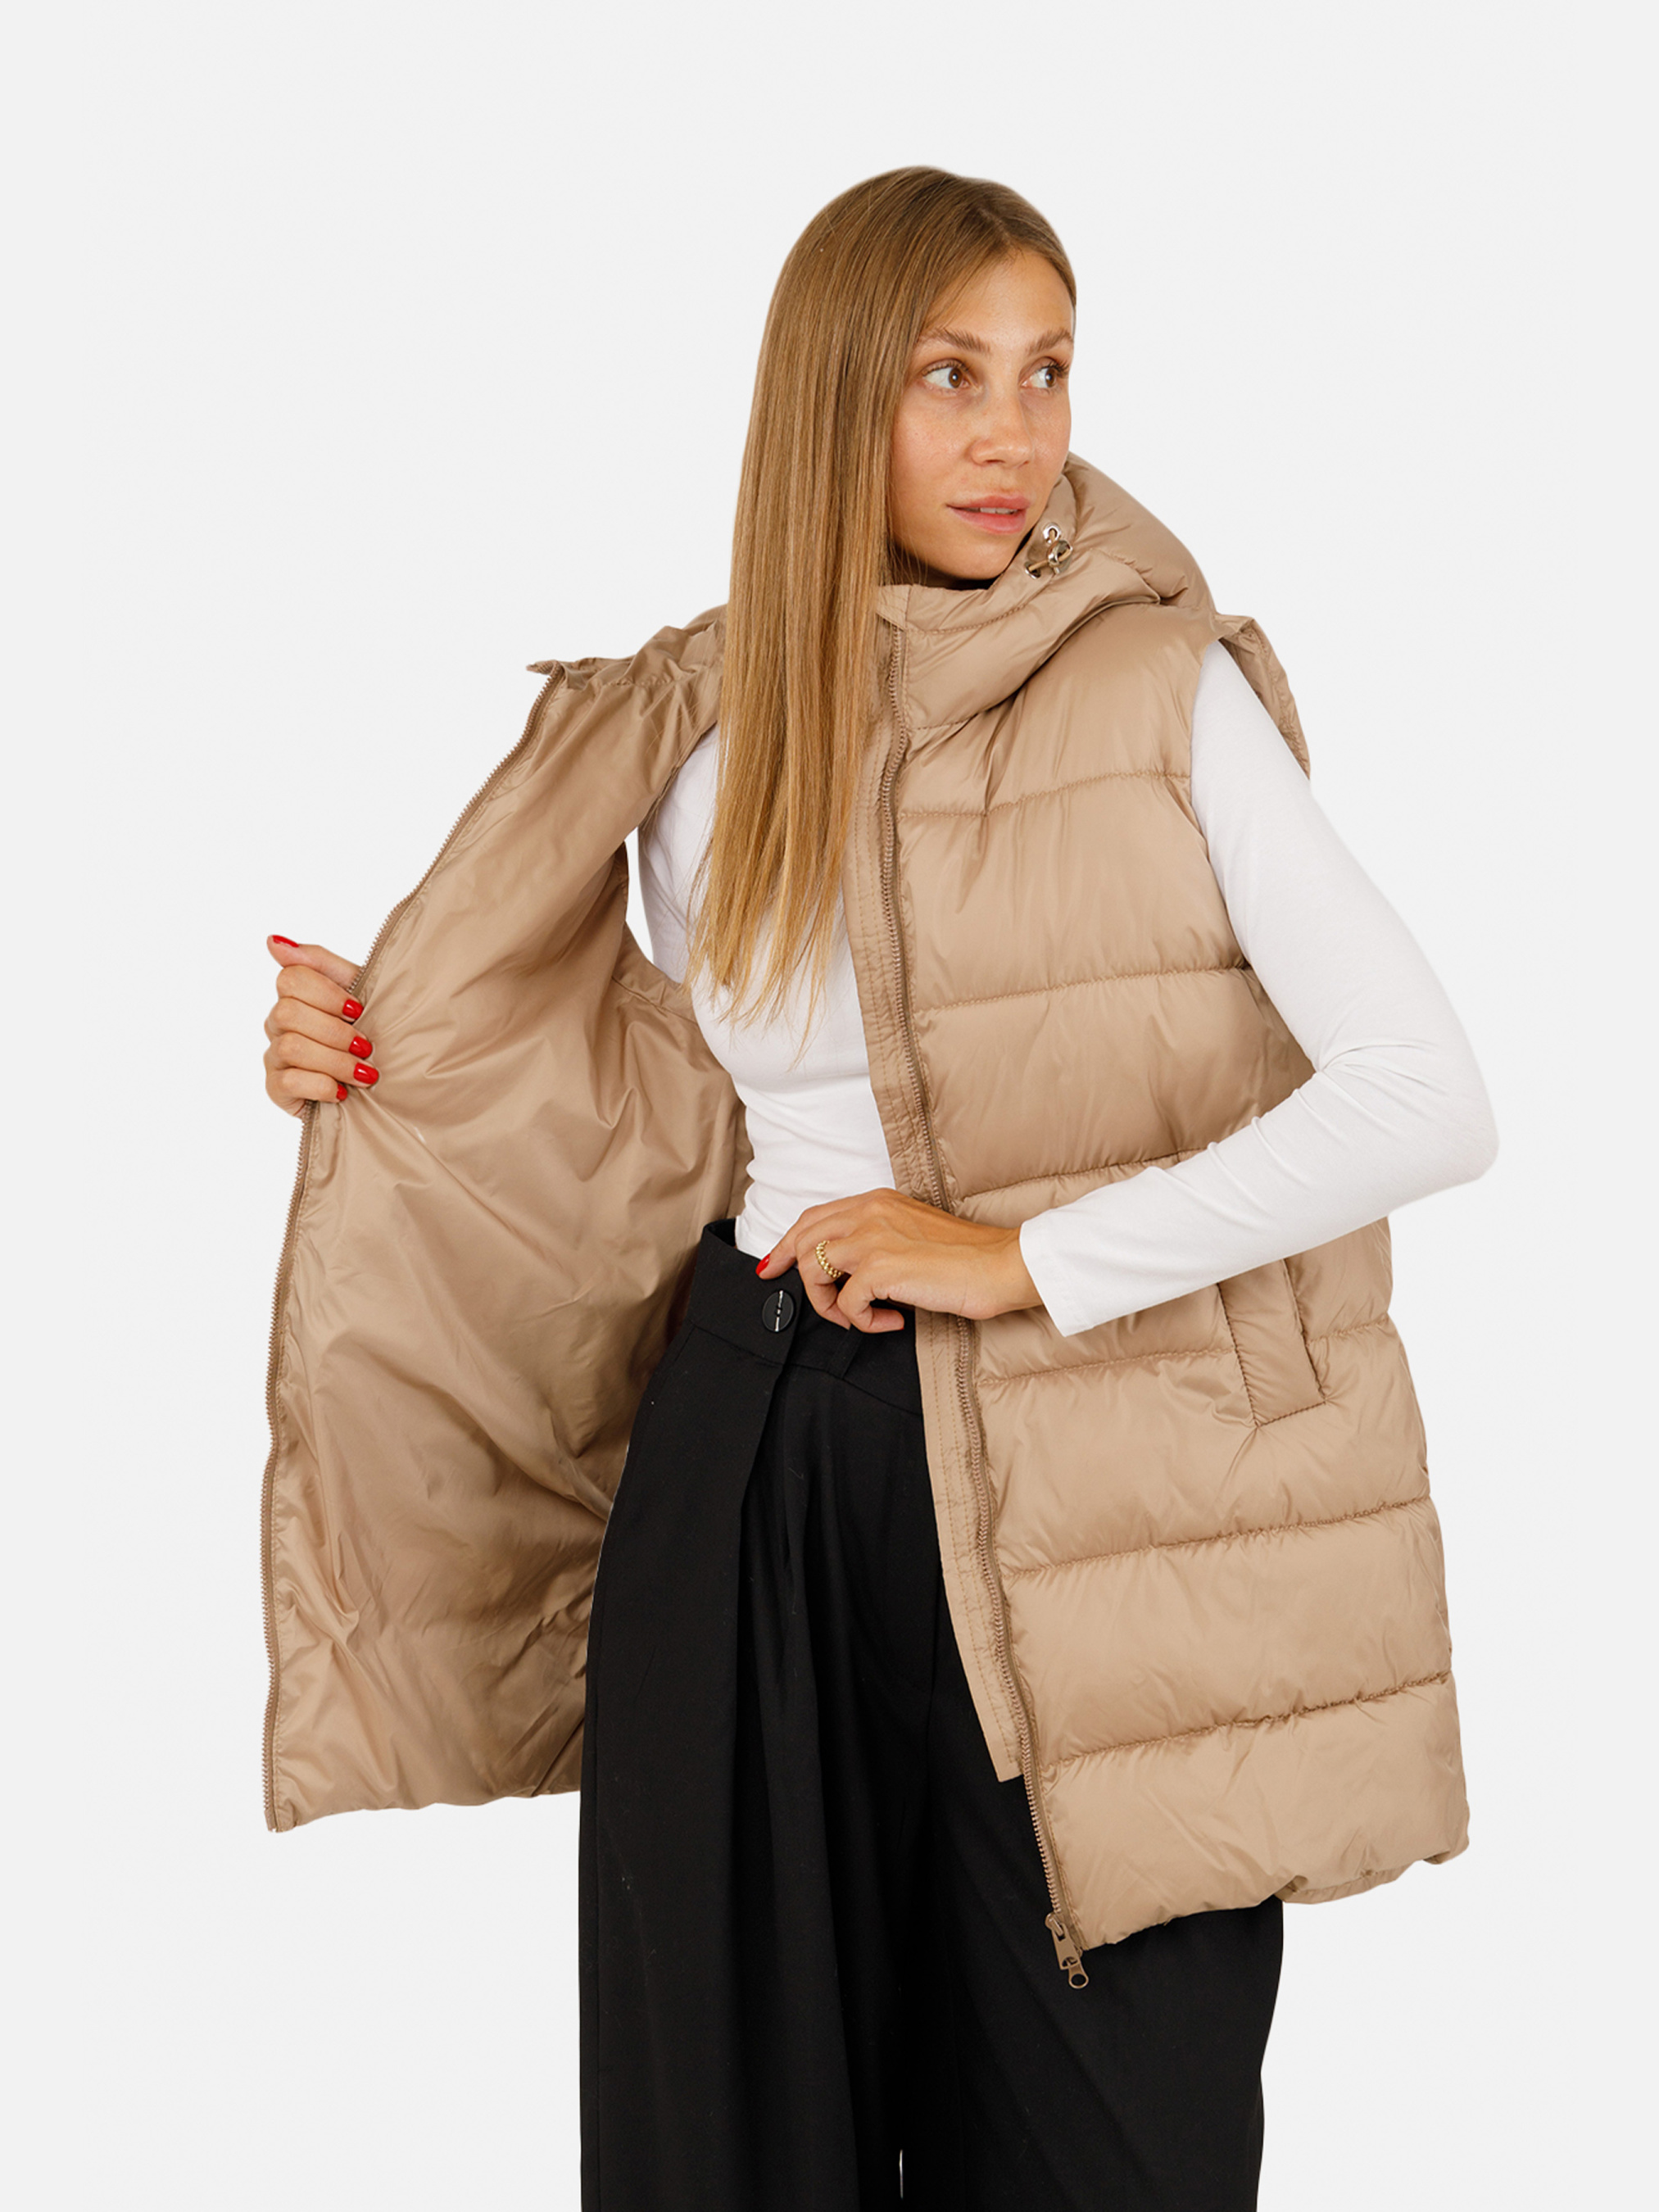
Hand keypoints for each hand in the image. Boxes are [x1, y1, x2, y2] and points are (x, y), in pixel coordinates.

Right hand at [262, 935, 375, 1115]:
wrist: (385, 1083)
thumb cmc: (369, 1031)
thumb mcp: (358, 990)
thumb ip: (320, 963)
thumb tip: (272, 941)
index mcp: (297, 995)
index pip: (290, 978)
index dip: (327, 994)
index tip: (357, 1011)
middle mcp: (278, 1022)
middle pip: (287, 1012)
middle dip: (335, 1032)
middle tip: (365, 1046)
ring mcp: (274, 1055)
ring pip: (291, 1046)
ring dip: (336, 1062)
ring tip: (364, 1074)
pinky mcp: (276, 1088)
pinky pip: (288, 1081)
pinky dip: (322, 1086)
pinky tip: (342, 1092)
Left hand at [756, 1188, 1041, 1333]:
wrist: (1001, 1265)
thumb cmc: (967, 1257)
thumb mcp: (913, 1232)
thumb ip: (879, 1239)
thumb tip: (849, 1271)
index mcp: (876, 1201)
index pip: (815, 1217)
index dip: (788, 1241)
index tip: (774, 1263)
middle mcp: (869, 1212)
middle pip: (803, 1238)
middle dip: (791, 1270)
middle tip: (800, 1297)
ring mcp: (872, 1238)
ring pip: (814, 1270)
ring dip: (830, 1304)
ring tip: (861, 1317)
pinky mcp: (881, 1268)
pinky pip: (846, 1301)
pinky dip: (862, 1321)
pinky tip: (891, 1322)